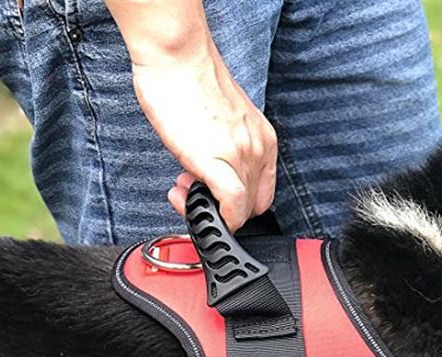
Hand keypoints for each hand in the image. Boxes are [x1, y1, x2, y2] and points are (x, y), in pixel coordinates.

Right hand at [132, 45, 276, 230]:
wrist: (177, 55)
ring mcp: (241, 155)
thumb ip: (226, 149)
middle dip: (221, 209)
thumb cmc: (191, 80)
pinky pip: (231, 206)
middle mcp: (258, 148)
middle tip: (190, 192)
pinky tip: (190, 203)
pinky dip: (216, 217)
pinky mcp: (219, 160)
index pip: (262, 193)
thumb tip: (212, 174)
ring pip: (241, 210)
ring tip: (182, 189)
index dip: (236, 204)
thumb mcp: (224, 122)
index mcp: (263, 139)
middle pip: (252, 205)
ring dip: (208, 209)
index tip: (211, 195)